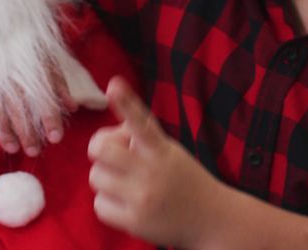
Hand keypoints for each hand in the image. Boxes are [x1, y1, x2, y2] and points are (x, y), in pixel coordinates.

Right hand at [0, 61, 77, 155]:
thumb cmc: (24, 45)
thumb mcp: (46, 58)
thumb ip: (59, 84)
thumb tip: (72, 107)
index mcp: (31, 68)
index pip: (44, 98)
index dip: (51, 119)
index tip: (56, 138)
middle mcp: (10, 76)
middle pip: (19, 110)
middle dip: (27, 134)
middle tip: (34, 151)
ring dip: (4, 132)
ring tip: (13, 147)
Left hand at [87, 77, 222, 247]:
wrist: (211, 219)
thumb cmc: (183, 180)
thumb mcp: (170, 152)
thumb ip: (141, 142)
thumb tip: (106, 142)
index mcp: (161, 149)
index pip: (141, 122)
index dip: (126, 103)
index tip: (113, 85)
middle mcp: (151, 171)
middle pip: (101, 149)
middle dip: (100, 149)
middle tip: (114, 157)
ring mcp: (142, 197)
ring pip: (96, 177)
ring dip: (106, 178)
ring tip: (126, 184)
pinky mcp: (135, 222)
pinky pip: (99, 205)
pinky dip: (109, 204)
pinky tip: (127, 204)